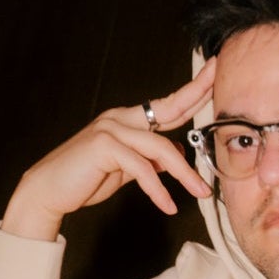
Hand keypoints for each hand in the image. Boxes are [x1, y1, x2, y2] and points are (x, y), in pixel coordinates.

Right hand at [0, 63, 217, 240]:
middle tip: (227, 95)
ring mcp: (111, 128)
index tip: (216, 71)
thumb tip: (178, 153)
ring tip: (201, 193)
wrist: (50, 190)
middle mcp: (121, 117)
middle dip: (198, 98)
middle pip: (169, 109)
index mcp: (129, 120)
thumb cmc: (87, 178)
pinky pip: (142, 168)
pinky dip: (157, 190)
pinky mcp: (103, 146)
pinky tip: (167, 206)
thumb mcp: (128, 169)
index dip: (194, 88)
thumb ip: (152, 159)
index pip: (169, 103)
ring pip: (160, 146)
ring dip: (184, 173)